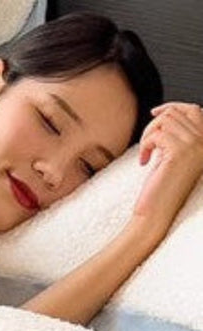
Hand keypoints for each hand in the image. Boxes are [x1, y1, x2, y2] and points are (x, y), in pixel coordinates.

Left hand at [134, 102, 202, 231]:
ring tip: (146, 155)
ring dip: (148, 136)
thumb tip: (164, 113)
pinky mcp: (180, 153)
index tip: (154, 112)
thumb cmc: (160, 189)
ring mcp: (195, 146)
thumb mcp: (172, 155)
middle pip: (176, 113)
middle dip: (154, 126)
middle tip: (146, 147)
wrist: (155, 214)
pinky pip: (157, 135)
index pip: (194, 109)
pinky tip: (143, 162)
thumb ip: (176, 135)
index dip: (172, 107)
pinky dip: (145, 146)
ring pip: (165, 121)